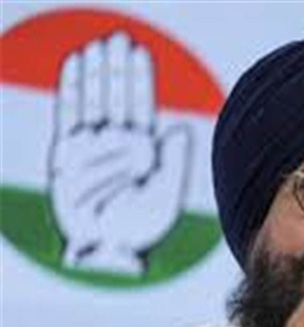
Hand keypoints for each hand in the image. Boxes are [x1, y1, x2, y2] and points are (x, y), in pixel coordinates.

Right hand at [48, 32, 191, 274]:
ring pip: (94, 102)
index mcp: (142, 150)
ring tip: (98, 48)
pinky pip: (69, 117)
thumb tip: (178, 130)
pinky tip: (76, 66)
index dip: (139, 80)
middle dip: (117, 69)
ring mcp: (91, 148)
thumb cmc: (141, 227)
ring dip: (96, 74)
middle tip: (118, 40)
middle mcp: (116, 144)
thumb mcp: (166, 195)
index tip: (138, 54)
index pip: (140, 107)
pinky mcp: (67, 156)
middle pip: (116, 98)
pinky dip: (72, 91)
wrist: (110, 250)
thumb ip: (174, 163)